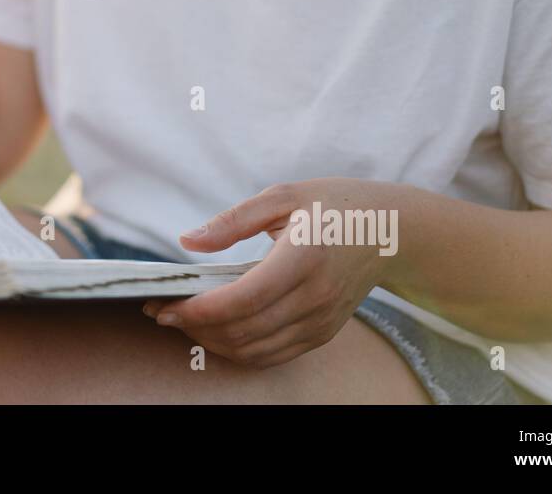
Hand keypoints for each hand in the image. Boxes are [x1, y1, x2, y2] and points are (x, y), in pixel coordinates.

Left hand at [141, 178, 397, 368]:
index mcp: (302, 259)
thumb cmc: (331, 205)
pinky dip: (238, 350)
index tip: (163, 305)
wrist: (390, 230)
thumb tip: (187, 241)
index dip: (197, 310)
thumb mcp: (281, 196)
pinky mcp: (323, 333)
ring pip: (255, 351)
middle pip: (243, 331)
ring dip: (212, 343)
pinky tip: (216, 331)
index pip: (241, 300)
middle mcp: (314, 298)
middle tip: (162, 312)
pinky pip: (273, 355)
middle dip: (194, 328)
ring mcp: (320, 321)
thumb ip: (232, 221)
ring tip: (183, 321)